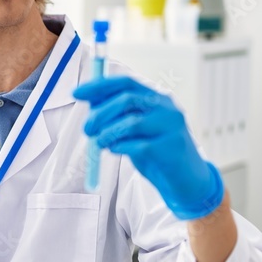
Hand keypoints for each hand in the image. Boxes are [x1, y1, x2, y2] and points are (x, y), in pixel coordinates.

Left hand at [73, 76, 223, 219]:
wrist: (185, 179)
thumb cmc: (155, 150)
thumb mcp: (135, 128)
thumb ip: (117, 114)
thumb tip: (90, 101)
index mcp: (157, 97)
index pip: (126, 82)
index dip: (99, 86)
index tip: (76, 93)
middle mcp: (167, 107)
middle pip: (126, 100)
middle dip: (100, 114)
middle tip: (86, 129)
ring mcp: (171, 127)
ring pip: (131, 123)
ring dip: (108, 133)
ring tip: (100, 143)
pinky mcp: (171, 148)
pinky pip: (138, 145)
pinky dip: (120, 147)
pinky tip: (116, 151)